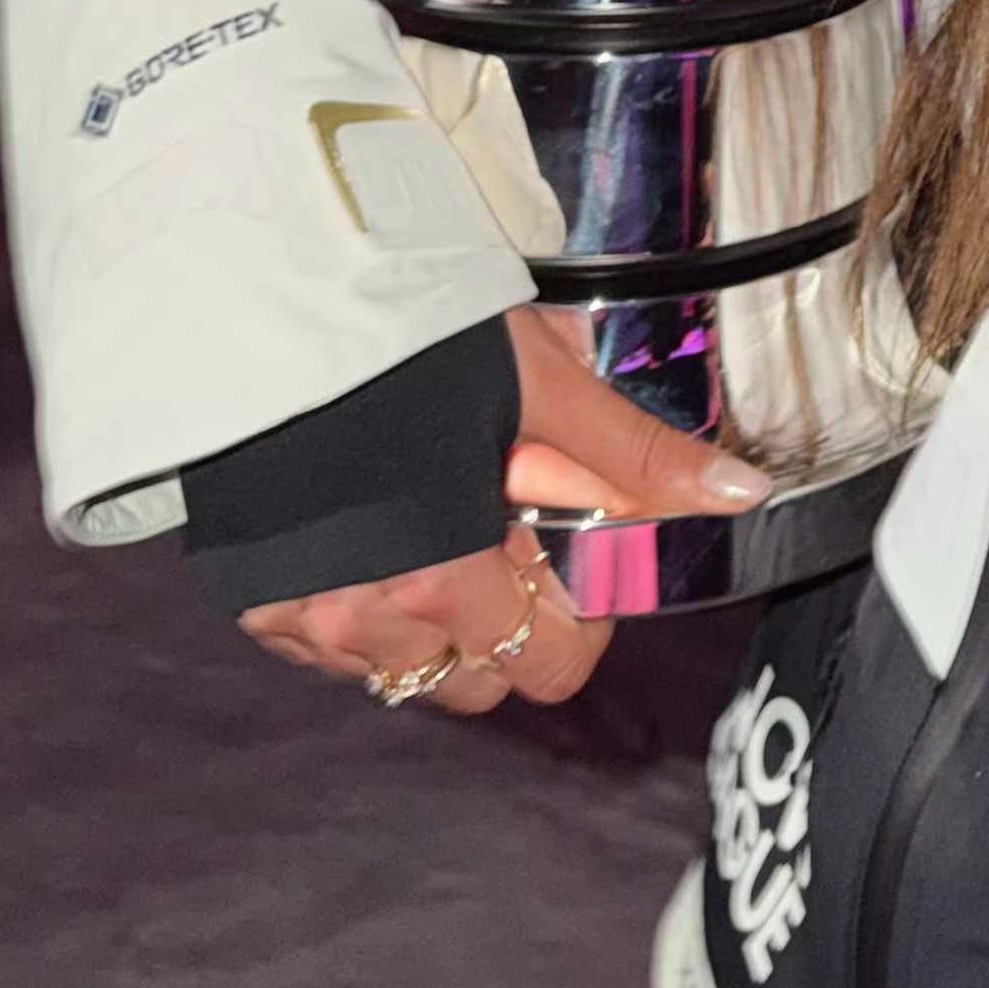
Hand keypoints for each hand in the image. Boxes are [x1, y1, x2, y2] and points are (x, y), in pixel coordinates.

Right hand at [233, 307, 772, 716]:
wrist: (262, 305)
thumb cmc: (404, 340)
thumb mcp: (541, 388)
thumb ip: (638, 456)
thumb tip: (740, 492)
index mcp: (444, 576)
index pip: (546, 669)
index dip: (581, 627)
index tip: (575, 573)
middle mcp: (364, 616)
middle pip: (472, 682)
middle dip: (506, 629)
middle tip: (505, 542)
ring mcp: (296, 615)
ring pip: (396, 669)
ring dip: (430, 622)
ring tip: (434, 527)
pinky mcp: (248, 598)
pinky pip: (323, 646)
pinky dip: (358, 609)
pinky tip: (373, 536)